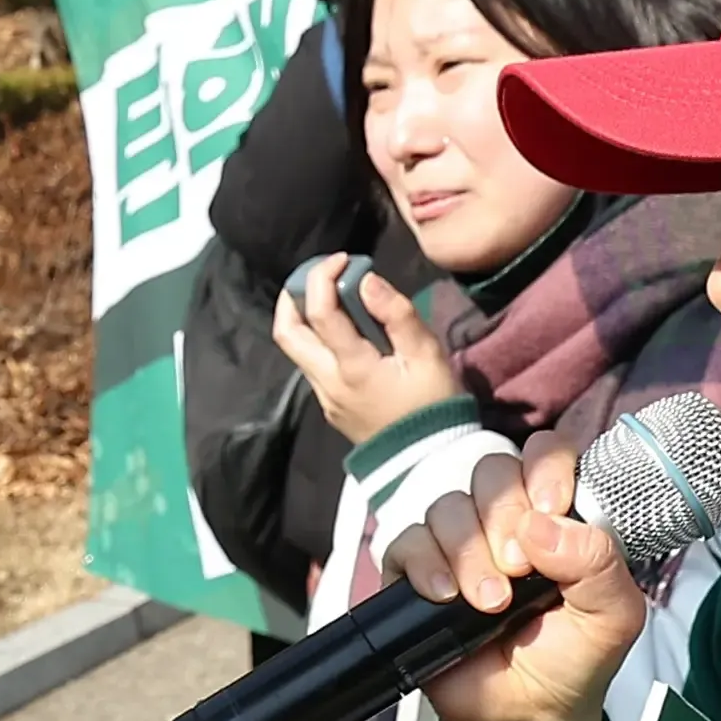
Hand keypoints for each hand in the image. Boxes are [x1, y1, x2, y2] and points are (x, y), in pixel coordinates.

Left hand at [271, 261, 460, 443]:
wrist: (431, 461)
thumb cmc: (434, 406)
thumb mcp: (427, 356)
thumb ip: (396, 314)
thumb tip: (366, 280)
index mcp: (351, 367)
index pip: (319, 311)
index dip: (323, 276)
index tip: (344, 259)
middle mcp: (328, 382)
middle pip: (286, 334)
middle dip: (292, 296)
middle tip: (316, 276)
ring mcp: (326, 398)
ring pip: (297, 352)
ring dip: (304, 319)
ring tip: (332, 298)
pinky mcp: (332, 409)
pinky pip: (313, 368)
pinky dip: (319, 341)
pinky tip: (346, 333)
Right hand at [393, 441, 649, 720]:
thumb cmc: (572, 664)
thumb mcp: (612, 616)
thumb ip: (598, 562)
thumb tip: (545, 525)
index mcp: (557, 518)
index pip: (547, 455)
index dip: (544, 468)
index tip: (550, 506)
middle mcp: (506, 522)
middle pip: (491, 472)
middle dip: (504, 517)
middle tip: (521, 570)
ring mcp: (460, 545)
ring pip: (447, 506)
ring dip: (469, 552)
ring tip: (489, 603)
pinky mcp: (419, 573)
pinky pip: (407, 540)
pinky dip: (425, 564)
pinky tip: (444, 595)